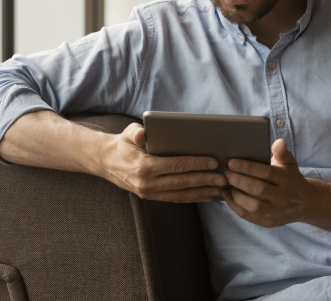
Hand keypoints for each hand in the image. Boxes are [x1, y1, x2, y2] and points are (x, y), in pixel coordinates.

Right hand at [100, 123, 225, 202]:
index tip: (213, 161)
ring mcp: (149, 193)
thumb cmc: (123, 144)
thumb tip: (143, 133)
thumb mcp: (127, 133)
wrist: (106, 162)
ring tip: (220, 189)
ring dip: (202, 192)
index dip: (196, 164)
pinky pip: (176, 199)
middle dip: (205, 180)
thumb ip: (136, 132)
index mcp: (144, 166)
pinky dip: (192, 198)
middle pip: (182, 182)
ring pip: (181, 194)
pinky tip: (206, 195)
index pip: (176, 165)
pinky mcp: (152, 197)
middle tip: (223, 178)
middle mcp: (147, 183)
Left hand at [222, 139, 310, 226]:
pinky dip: (235, 207)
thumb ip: (282, 152)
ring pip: (253, 206)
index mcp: (286, 178)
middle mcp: (282, 196)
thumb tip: (279, 142)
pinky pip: (249, 217)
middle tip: (226, 173)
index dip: (247, 168)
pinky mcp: (270, 222)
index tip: (231, 162)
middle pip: (258, 189)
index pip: (265, 172)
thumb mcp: (289, 163)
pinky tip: (228, 196)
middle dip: (239, 180)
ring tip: (226, 185)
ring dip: (236, 196)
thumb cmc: (291, 177)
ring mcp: (276, 211)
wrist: (305, 203)